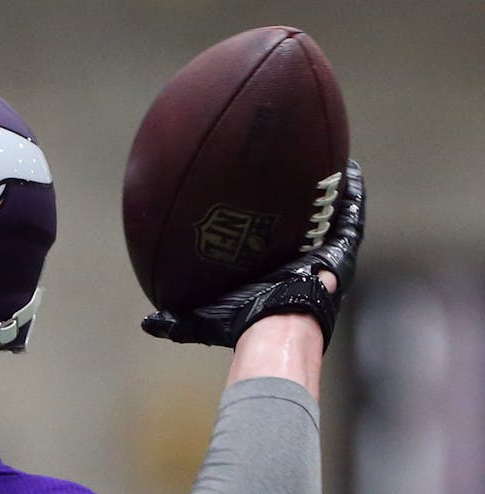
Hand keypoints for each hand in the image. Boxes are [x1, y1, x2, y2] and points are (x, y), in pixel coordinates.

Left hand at [143, 158, 365, 348]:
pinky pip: (351, 216)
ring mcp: (324, 253)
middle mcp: (300, 262)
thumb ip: (175, 321)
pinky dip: (353, 193)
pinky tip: (352, 169)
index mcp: (273, 275)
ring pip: (330, 216)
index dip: (270, 229)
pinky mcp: (342, 249)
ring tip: (332, 164)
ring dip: (331, 192)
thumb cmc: (242, 323)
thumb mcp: (203, 319)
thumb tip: (147, 323)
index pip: (272, 247)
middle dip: (302, 206)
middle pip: (302, 226)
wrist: (274, 321)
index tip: (262, 210)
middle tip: (297, 177)